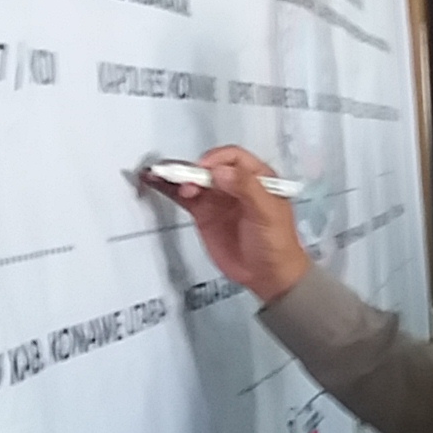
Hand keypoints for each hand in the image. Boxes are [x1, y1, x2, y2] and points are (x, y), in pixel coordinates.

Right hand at [141, 146, 311, 302]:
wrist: (269, 274)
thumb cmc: (277, 243)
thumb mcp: (268, 213)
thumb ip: (247, 189)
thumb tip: (221, 171)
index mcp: (258, 177)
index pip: (234, 158)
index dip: (216, 159)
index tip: (204, 170)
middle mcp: (236, 184)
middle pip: (209, 166)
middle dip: (193, 169)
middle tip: (182, 180)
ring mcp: (219, 198)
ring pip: (194, 179)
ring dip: (176, 175)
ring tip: (159, 174)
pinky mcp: (204, 213)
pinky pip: (185, 197)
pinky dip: (169, 189)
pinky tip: (155, 181)